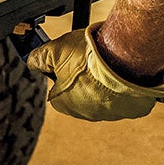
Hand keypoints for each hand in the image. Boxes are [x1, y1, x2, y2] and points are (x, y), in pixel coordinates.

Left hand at [24, 24, 163, 120]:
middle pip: (79, 93)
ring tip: (108, 62)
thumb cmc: (88, 57)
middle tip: (89, 58)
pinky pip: (125, 97)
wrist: (126, 58)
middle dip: (82, 77)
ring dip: (104, 82)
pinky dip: (123, 86)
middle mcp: (86, 114)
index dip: (61, 71)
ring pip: (103, 95)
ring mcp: (111, 113)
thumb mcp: (54, 50)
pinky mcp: (132, 109)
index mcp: (63, 104)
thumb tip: (32, 60)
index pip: (56, 89)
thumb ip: (39, 58)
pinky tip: (123, 71)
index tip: (69, 59)